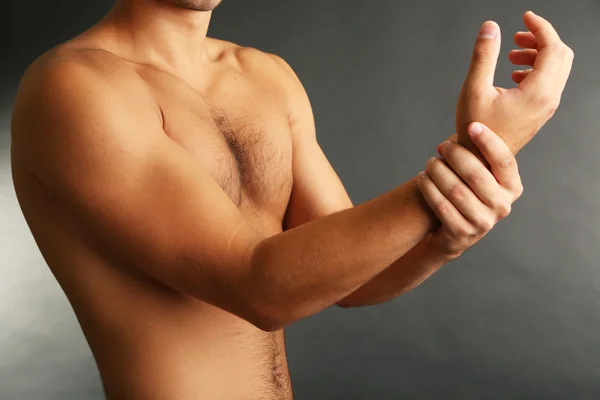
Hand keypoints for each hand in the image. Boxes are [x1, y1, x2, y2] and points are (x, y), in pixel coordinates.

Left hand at [417, 122, 523, 257]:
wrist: (456, 232)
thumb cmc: (468, 191)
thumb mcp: (480, 174)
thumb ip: (478, 154)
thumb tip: (465, 124)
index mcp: (512, 187)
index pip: (504, 160)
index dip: (489, 141)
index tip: (472, 125)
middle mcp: (502, 206)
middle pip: (476, 174)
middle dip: (455, 155)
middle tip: (442, 147)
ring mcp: (483, 222)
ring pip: (455, 190)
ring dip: (438, 171)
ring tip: (430, 162)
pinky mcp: (462, 232)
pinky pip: (441, 206)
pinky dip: (429, 188)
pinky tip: (422, 178)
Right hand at [456, 11, 573, 154]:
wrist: (480, 160)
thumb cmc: (475, 130)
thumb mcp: (474, 89)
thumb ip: (483, 56)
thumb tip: (490, 27)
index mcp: (537, 92)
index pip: (552, 48)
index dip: (540, 27)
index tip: (525, 17)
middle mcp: (548, 99)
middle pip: (561, 55)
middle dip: (541, 39)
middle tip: (517, 36)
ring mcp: (546, 107)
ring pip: (557, 68)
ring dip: (538, 54)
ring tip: (511, 55)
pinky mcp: (540, 112)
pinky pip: (550, 82)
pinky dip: (537, 69)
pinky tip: (513, 74)